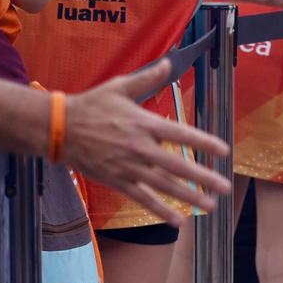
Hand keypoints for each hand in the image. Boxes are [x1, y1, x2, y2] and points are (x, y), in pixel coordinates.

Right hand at [60, 60, 232, 222]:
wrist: (56, 128)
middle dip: (203, 177)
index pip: (181, 134)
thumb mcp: (120, 86)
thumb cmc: (90, 105)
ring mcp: (128, 166)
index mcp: (144, 124)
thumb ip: (148, 78)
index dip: (204, 142)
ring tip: (209, 206)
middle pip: (177, 165)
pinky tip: (178, 220)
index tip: (224, 151)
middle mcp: (139, 148)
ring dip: (188, 197)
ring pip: (163, 186)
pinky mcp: (116, 180)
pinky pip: (141, 197)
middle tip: (225, 187)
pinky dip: (159, 210)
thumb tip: (169, 62)